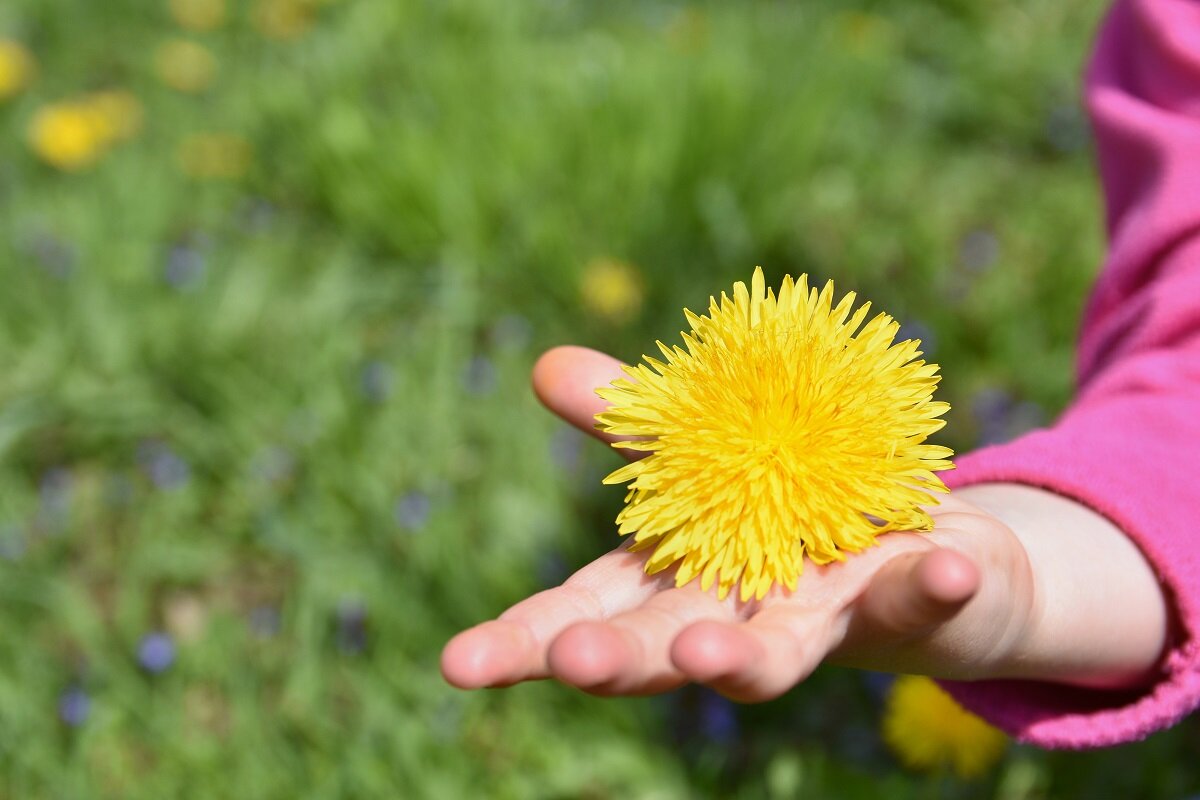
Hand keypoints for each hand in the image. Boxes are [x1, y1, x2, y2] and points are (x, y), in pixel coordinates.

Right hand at [441, 346, 1167, 698]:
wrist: (921, 546)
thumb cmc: (787, 504)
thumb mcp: (701, 455)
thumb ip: (632, 424)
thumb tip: (546, 367)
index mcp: (678, 580)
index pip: (587, 613)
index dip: (525, 640)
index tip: (458, 665)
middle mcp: (739, 614)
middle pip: (669, 647)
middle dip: (623, 659)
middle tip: (576, 664)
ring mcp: (824, 617)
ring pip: (779, 652)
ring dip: (745, 657)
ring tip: (715, 656)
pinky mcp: (911, 598)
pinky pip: (920, 593)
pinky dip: (930, 583)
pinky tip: (944, 564)